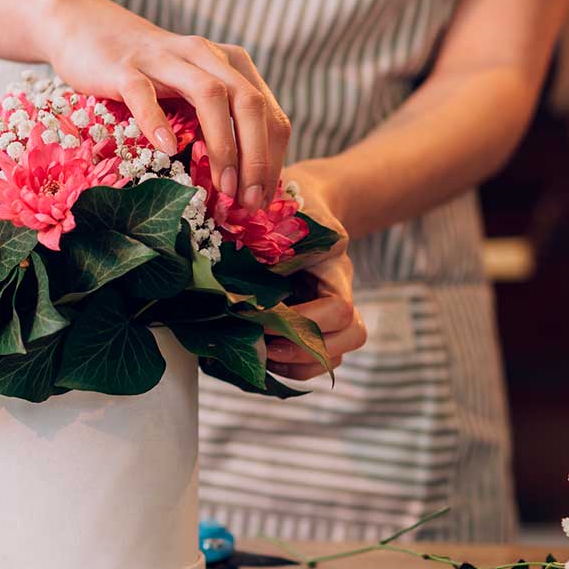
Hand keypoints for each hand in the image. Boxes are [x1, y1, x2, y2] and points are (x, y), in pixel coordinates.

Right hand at [43, 0, 289, 209]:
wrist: (91, 32)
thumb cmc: (151, 75)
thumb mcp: (194, 91)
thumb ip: (221, 122)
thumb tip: (246, 183)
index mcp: (229, 62)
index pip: (267, 111)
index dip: (271, 158)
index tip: (261, 198)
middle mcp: (204, 54)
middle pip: (248, 102)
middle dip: (256, 156)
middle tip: (249, 200)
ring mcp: (164, 58)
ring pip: (209, 94)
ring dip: (222, 144)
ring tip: (222, 186)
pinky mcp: (124, 67)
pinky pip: (144, 93)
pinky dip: (158, 120)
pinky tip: (166, 148)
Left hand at [265, 162, 362, 379]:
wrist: (302, 201)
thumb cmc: (285, 205)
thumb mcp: (275, 214)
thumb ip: (258, 238)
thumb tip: (217, 277)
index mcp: (333, 265)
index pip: (338, 307)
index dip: (303, 321)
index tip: (264, 318)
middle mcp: (338, 291)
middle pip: (351, 335)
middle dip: (305, 348)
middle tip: (265, 346)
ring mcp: (329, 311)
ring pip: (338, 354)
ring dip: (301, 364)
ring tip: (264, 357)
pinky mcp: (315, 324)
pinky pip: (319, 359)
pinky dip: (294, 367)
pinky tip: (264, 359)